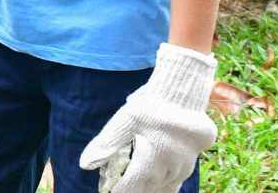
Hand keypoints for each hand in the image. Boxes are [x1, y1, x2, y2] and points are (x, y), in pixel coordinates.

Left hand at [80, 43, 216, 192]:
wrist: (184, 93)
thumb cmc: (152, 106)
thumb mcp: (125, 121)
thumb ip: (106, 144)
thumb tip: (85, 165)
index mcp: (149, 163)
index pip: (130, 186)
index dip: (119, 190)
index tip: (109, 192)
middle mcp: (168, 169)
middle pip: (148, 189)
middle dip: (135, 191)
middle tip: (122, 190)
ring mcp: (182, 166)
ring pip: (166, 187)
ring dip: (152, 190)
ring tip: (141, 190)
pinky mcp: (192, 159)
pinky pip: (178, 180)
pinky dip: (167, 185)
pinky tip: (163, 185)